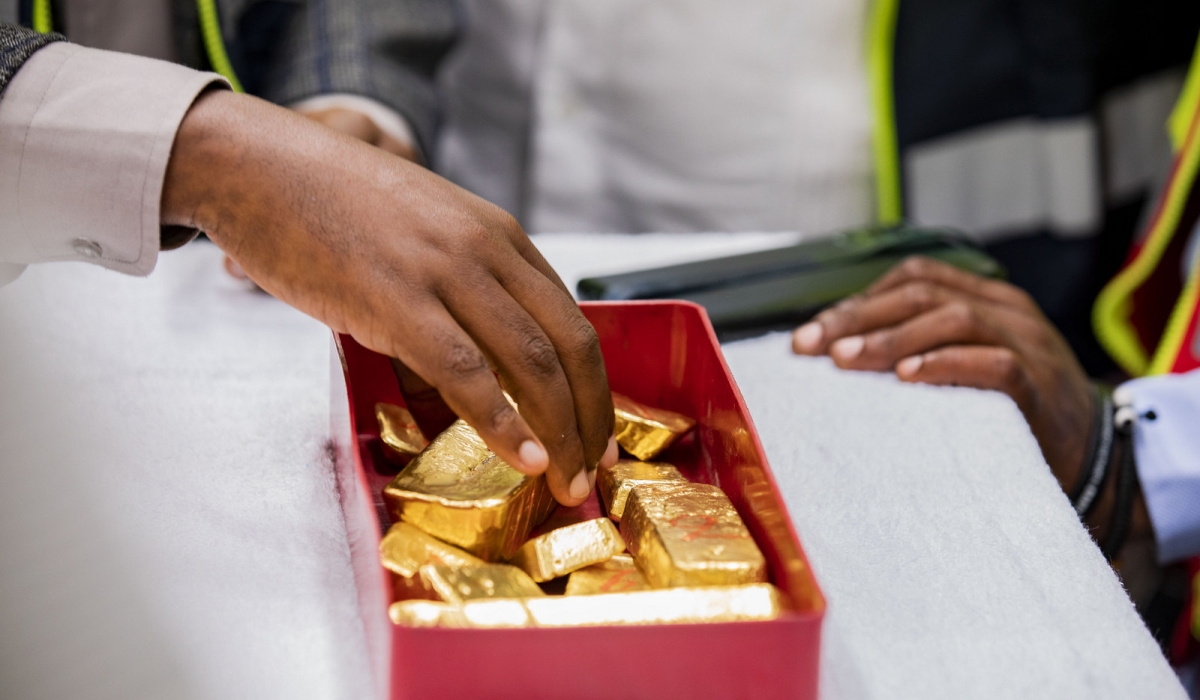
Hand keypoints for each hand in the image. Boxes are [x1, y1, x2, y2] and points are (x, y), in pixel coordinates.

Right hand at [163, 90, 616, 504]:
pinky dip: (502, 423)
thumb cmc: (333, 203)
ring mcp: (443, 273)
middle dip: (592, 419)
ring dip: (561, 433)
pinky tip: (522, 460)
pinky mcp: (395, 302)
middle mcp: (485, 250)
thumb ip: (462, 284)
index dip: (594, 385)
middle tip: (593, 472)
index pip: (571, 320)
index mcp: (498, 235)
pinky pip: (466, 373)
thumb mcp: (425, 230)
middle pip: (569, 346)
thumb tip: (476, 363)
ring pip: (531, 363)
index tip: (598, 432)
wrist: (258, 163)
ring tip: (567, 484)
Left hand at [791, 256, 1093, 486]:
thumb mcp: (967, 366)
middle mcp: (1008, 311)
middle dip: (858, 318)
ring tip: (845, 361)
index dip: (858, 301)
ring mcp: (1028, 344)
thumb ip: (920, 348)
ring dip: (891, 338)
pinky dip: (946, 364)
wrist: (1094, 457)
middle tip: (812, 347)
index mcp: (987, 298)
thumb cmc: (1011, 412)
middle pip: (923, 294)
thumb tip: (837, 353)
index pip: (914, 278)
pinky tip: (907, 376)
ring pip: (954, 318)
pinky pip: (994, 363)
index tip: (808, 335)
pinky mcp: (1040, 386)